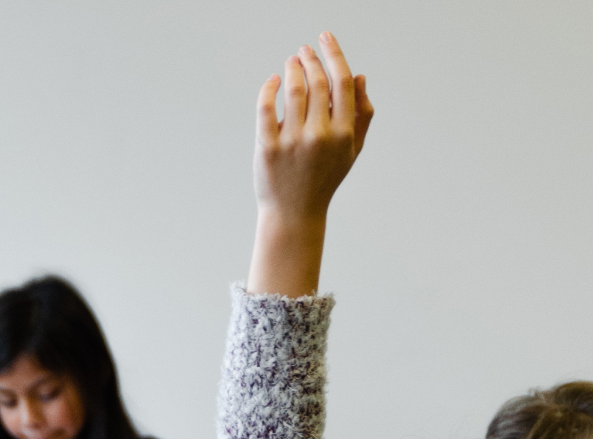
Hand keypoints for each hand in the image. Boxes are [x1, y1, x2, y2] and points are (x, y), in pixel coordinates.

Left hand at [248, 32, 373, 296]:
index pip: (342, 82)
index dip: (333, 54)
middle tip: (304, 51)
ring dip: (291, 70)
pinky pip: (266, 108)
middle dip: (310, 60)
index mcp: (343, 134)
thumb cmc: (324, 178)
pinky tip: (272, 81)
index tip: (324, 38)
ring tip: (291, 63)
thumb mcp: (351, 150)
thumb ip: (362, 114)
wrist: (294, 213)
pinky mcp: (268, 148)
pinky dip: (268, 88)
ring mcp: (293, 142)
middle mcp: (320, 136)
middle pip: (317, 83)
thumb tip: (360, 76)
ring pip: (292, 91)